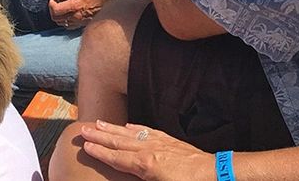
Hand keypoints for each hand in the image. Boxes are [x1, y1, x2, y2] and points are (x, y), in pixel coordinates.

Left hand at [51, 0, 136, 26]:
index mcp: (77, 1)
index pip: (55, 5)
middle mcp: (78, 13)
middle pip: (55, 16)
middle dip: (52, 8)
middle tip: (55, 1)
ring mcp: (84, 20)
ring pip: (62, 23)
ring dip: (59, 14)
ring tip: (63, 6)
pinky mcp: (90, 22)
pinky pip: (72, 26)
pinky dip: (68, 20)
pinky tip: (72, 12)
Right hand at [70, 121, 213, 180]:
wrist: (215, 173)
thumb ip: (141, 177)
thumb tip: (127, 171)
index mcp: (145, 165)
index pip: (116, 158)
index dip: (100, 152)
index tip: (86, 145)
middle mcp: (149, 150)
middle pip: (118, 142)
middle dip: (99, 136)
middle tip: (83, 129)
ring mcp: (159, 143)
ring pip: (130, 133)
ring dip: (113, 128)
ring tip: (98, 123)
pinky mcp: (170, 141)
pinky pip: (148, 131)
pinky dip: (136, 128)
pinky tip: (128, 126)